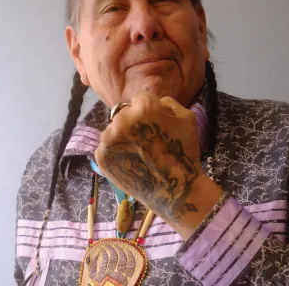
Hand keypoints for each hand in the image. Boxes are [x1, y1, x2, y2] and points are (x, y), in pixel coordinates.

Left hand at [95, 92, 222, 238]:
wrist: (173, 189)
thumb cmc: (183, 151)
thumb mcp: (187, 117)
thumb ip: (168, 102)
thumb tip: (155, 101)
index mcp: (142, 107)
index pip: (140, 99)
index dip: (150, 111)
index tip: (155, 125)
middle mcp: (120, 119)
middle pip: (124, 114)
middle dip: (134, 122)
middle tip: (146, 141)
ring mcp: (108, 139)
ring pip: (113, 130)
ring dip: (122, 137)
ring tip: (138, 153)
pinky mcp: (101, 157)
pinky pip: (107, 147)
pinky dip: (116, 152)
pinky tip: (129, 161)